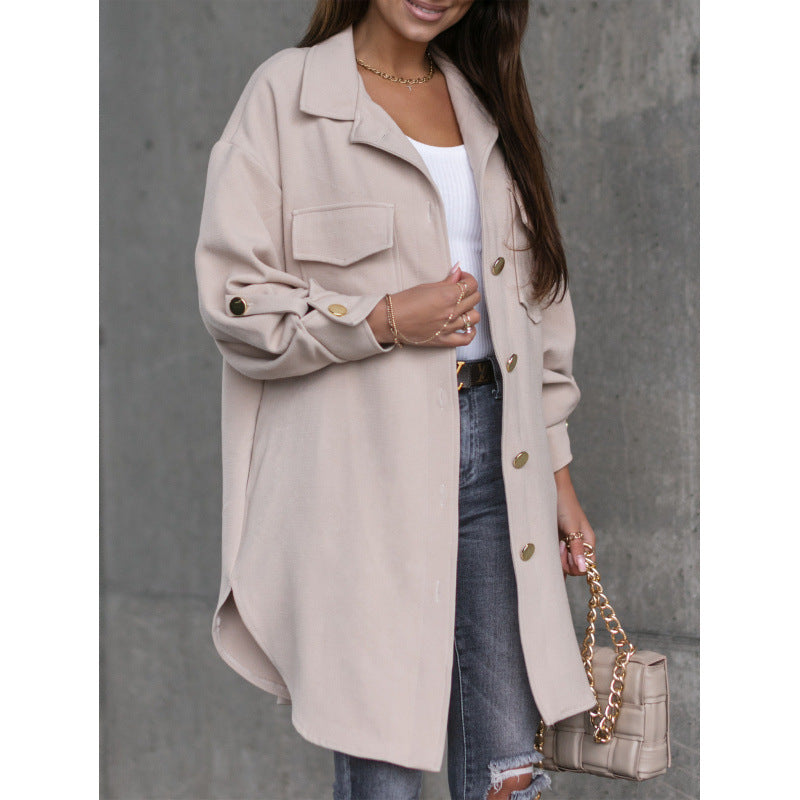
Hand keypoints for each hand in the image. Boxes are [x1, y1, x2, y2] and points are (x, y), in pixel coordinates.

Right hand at [367, 263, 481, 346]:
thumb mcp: (426, 286)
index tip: (461, 279)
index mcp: (447, 295)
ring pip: (474, 317)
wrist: (389, 321)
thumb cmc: (403, 302)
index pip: (471, 284)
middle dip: (469, 292)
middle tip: (460, 291)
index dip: (468, 278)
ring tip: (461, 308)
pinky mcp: (443, 340)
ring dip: (470, 310)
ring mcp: (448, 327)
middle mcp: (451, 312)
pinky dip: (470, 332)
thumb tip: (458, 271)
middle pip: (475, 299)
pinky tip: (467, 327)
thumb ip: (447, 280)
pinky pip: (466, 339)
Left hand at [554, 465, 595, 578]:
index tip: (565, 550)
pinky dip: (551, 558)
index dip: (576, 565)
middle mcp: (579, 544)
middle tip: (559, 545)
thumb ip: (577, 548)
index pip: (586, 565)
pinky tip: (545, 559)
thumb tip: (584, 569)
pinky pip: (555, 556)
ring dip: (557, 558)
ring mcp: (567, 542)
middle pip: (574, 566)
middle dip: (565, 562)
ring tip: (553, 542)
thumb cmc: (565, 505)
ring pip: (563, 562)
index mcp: (587, 541)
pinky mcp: (555, 540)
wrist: (550, 489)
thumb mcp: (571, 527)